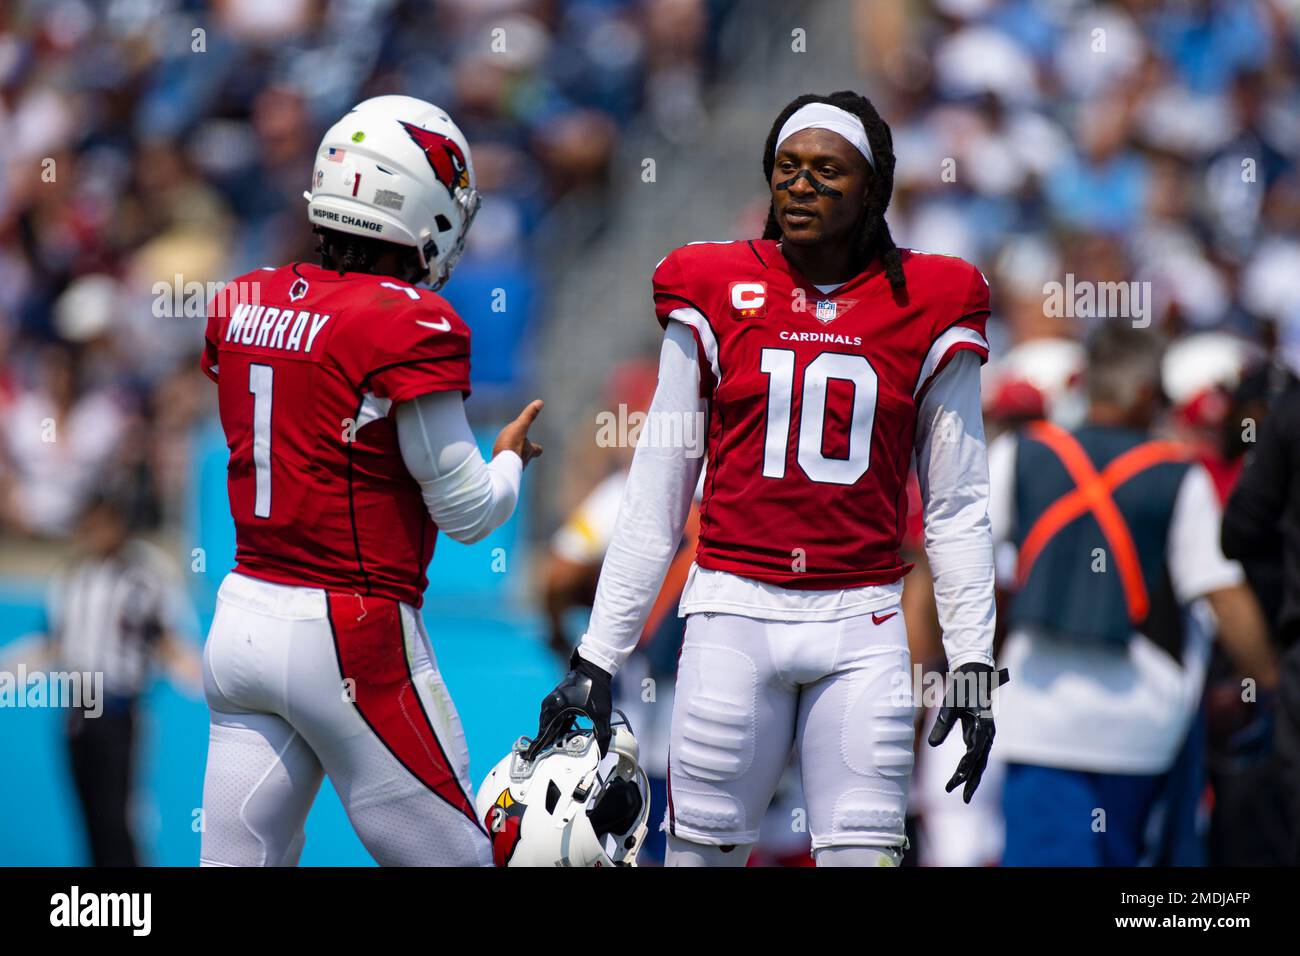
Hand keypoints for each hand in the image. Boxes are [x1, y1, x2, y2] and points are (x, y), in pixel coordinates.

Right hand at [494, 399, 543, 467]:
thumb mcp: (520, 427)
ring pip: (515, 464)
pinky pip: (503, 469)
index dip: (537, 448)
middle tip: (521, 450)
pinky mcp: (502, 473)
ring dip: (512, 460)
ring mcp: (513, 469)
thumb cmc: (511, 446)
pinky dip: (502, 465)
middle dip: (524, 454)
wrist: (499, 466)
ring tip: (506, 457)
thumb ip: (529, 416)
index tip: (539, 447)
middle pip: (526, 458)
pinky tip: (496, 464)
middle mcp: (523, 461)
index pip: (537, 450)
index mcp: (529, 451)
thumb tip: (540, 402)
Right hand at [527, 648, 612, 758]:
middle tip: (539, 757)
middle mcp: (550, 705)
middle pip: (544, 730)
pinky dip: (554, 726)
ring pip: (548, 723)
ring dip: (549, 735)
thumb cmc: (596, 689)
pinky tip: (560, 734)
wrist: (594, 667)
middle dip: (543, 743)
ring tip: (549, 748)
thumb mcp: (601, 715)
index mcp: (557, 710)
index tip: (529, 756)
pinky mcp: (557, 699)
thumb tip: (601, 752)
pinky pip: (553, 716)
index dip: (537, 746)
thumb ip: (601, 736)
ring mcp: (552, 701)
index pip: (544, 734)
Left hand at [927, 662, 1009, 803]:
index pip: (974, 753)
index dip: (964, 769)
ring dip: (972, 777)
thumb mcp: (950, 704)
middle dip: (971, 780)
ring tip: (963, 794)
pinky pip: (977, 755)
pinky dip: (971, 767)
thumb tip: (931, 744)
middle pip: (980, 762)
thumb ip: (942, 724)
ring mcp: (986, 735)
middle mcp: (988, 733)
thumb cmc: (962, 688)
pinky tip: (963, 777)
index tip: (955, 781)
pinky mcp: (981, 734)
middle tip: (962, 798)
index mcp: (983, 726)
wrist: (975, 674)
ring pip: (980, 761)